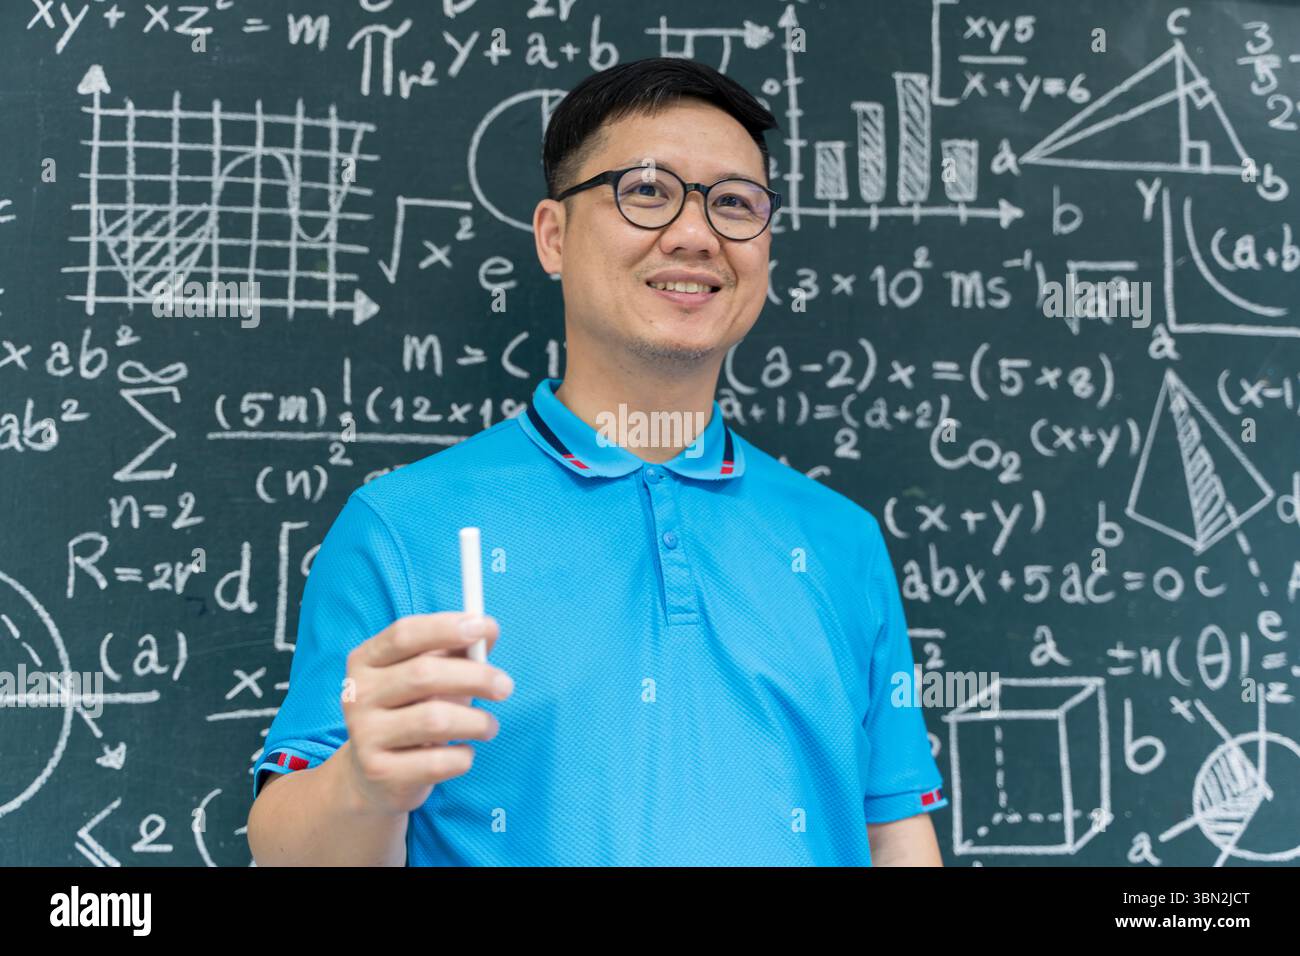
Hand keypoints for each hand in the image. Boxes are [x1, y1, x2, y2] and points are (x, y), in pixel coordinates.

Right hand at [341, 612, 510, 815]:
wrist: (376, 775)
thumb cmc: (413, 711)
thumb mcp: (431, 674)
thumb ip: (459, 649)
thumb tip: (489, 628)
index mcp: (366, 661)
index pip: (404, 634)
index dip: (446, 627)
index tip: (484, 626)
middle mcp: (357, 694)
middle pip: (423, 674)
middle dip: (475, 677)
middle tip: (506, 686)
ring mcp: (365, 735)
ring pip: (434, 720)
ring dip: (476, 722)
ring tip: (489, 727)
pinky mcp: (380, 772)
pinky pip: (438, 762)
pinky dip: (462, 756)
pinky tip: (462, 753)